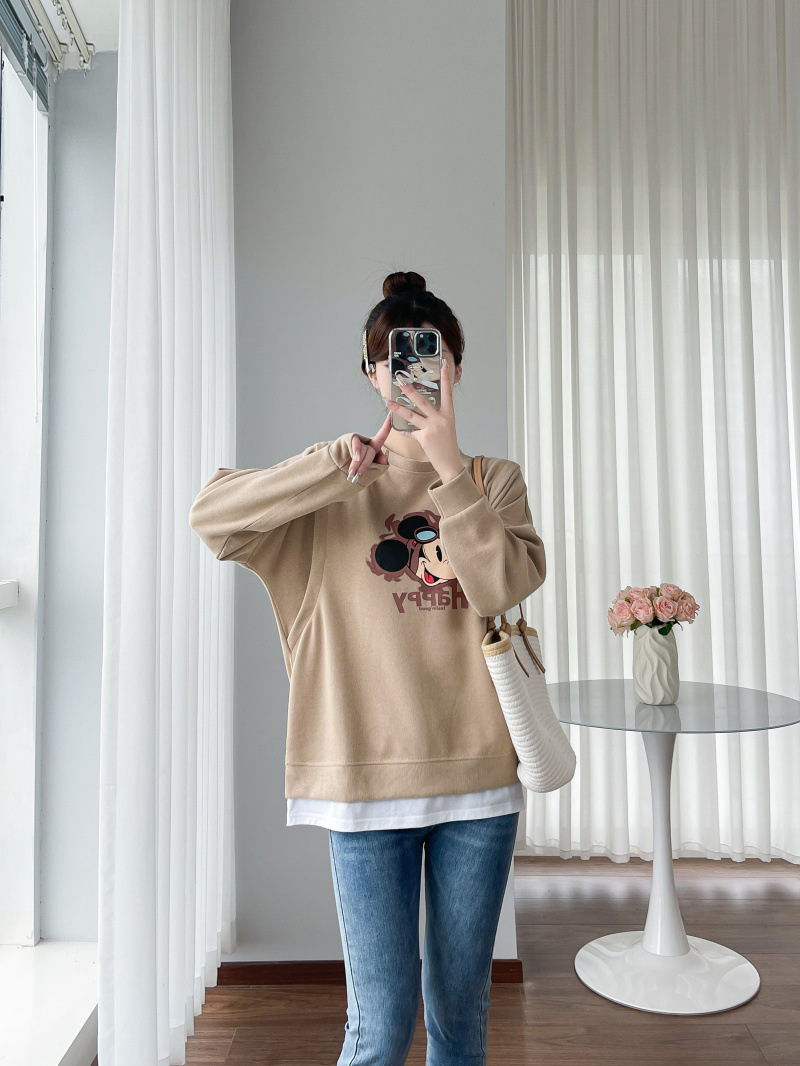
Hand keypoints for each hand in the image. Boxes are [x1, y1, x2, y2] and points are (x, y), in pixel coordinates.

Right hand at [347, 413, 391, 480]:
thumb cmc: (354, 471)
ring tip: (352, 472)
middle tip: (358, 474)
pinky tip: (354, 458)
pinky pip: (356, 445)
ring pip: (362, 451)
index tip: (390, 416)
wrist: (336, 471)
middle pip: (371, 452)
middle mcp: (365, 442)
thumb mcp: (369, 470)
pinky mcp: (349, 439)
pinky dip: (356, 452)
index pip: (381, 437)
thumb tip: (383, 458)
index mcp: (372, 447)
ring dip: (357, 463)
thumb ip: (378, 465)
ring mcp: (357, 440)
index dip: (386, 427)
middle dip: (365, 464)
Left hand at [385, 362, 462, 481]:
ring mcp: (432, 428)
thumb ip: (436, 417)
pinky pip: (409, 432)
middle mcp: (440, 419)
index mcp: (449, 414)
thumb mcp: (447, 427)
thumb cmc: (448, 445)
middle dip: (410, 391)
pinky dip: (403, 430)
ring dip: (398, 409)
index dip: (446, 378)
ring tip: (388, 402)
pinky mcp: (424, 438)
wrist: (451, 464)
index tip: (443, 365)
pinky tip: (395, 426)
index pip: (448, 393)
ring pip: (411, 415)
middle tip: (401, 381)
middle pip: (422, 401)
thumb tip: (423, 409)